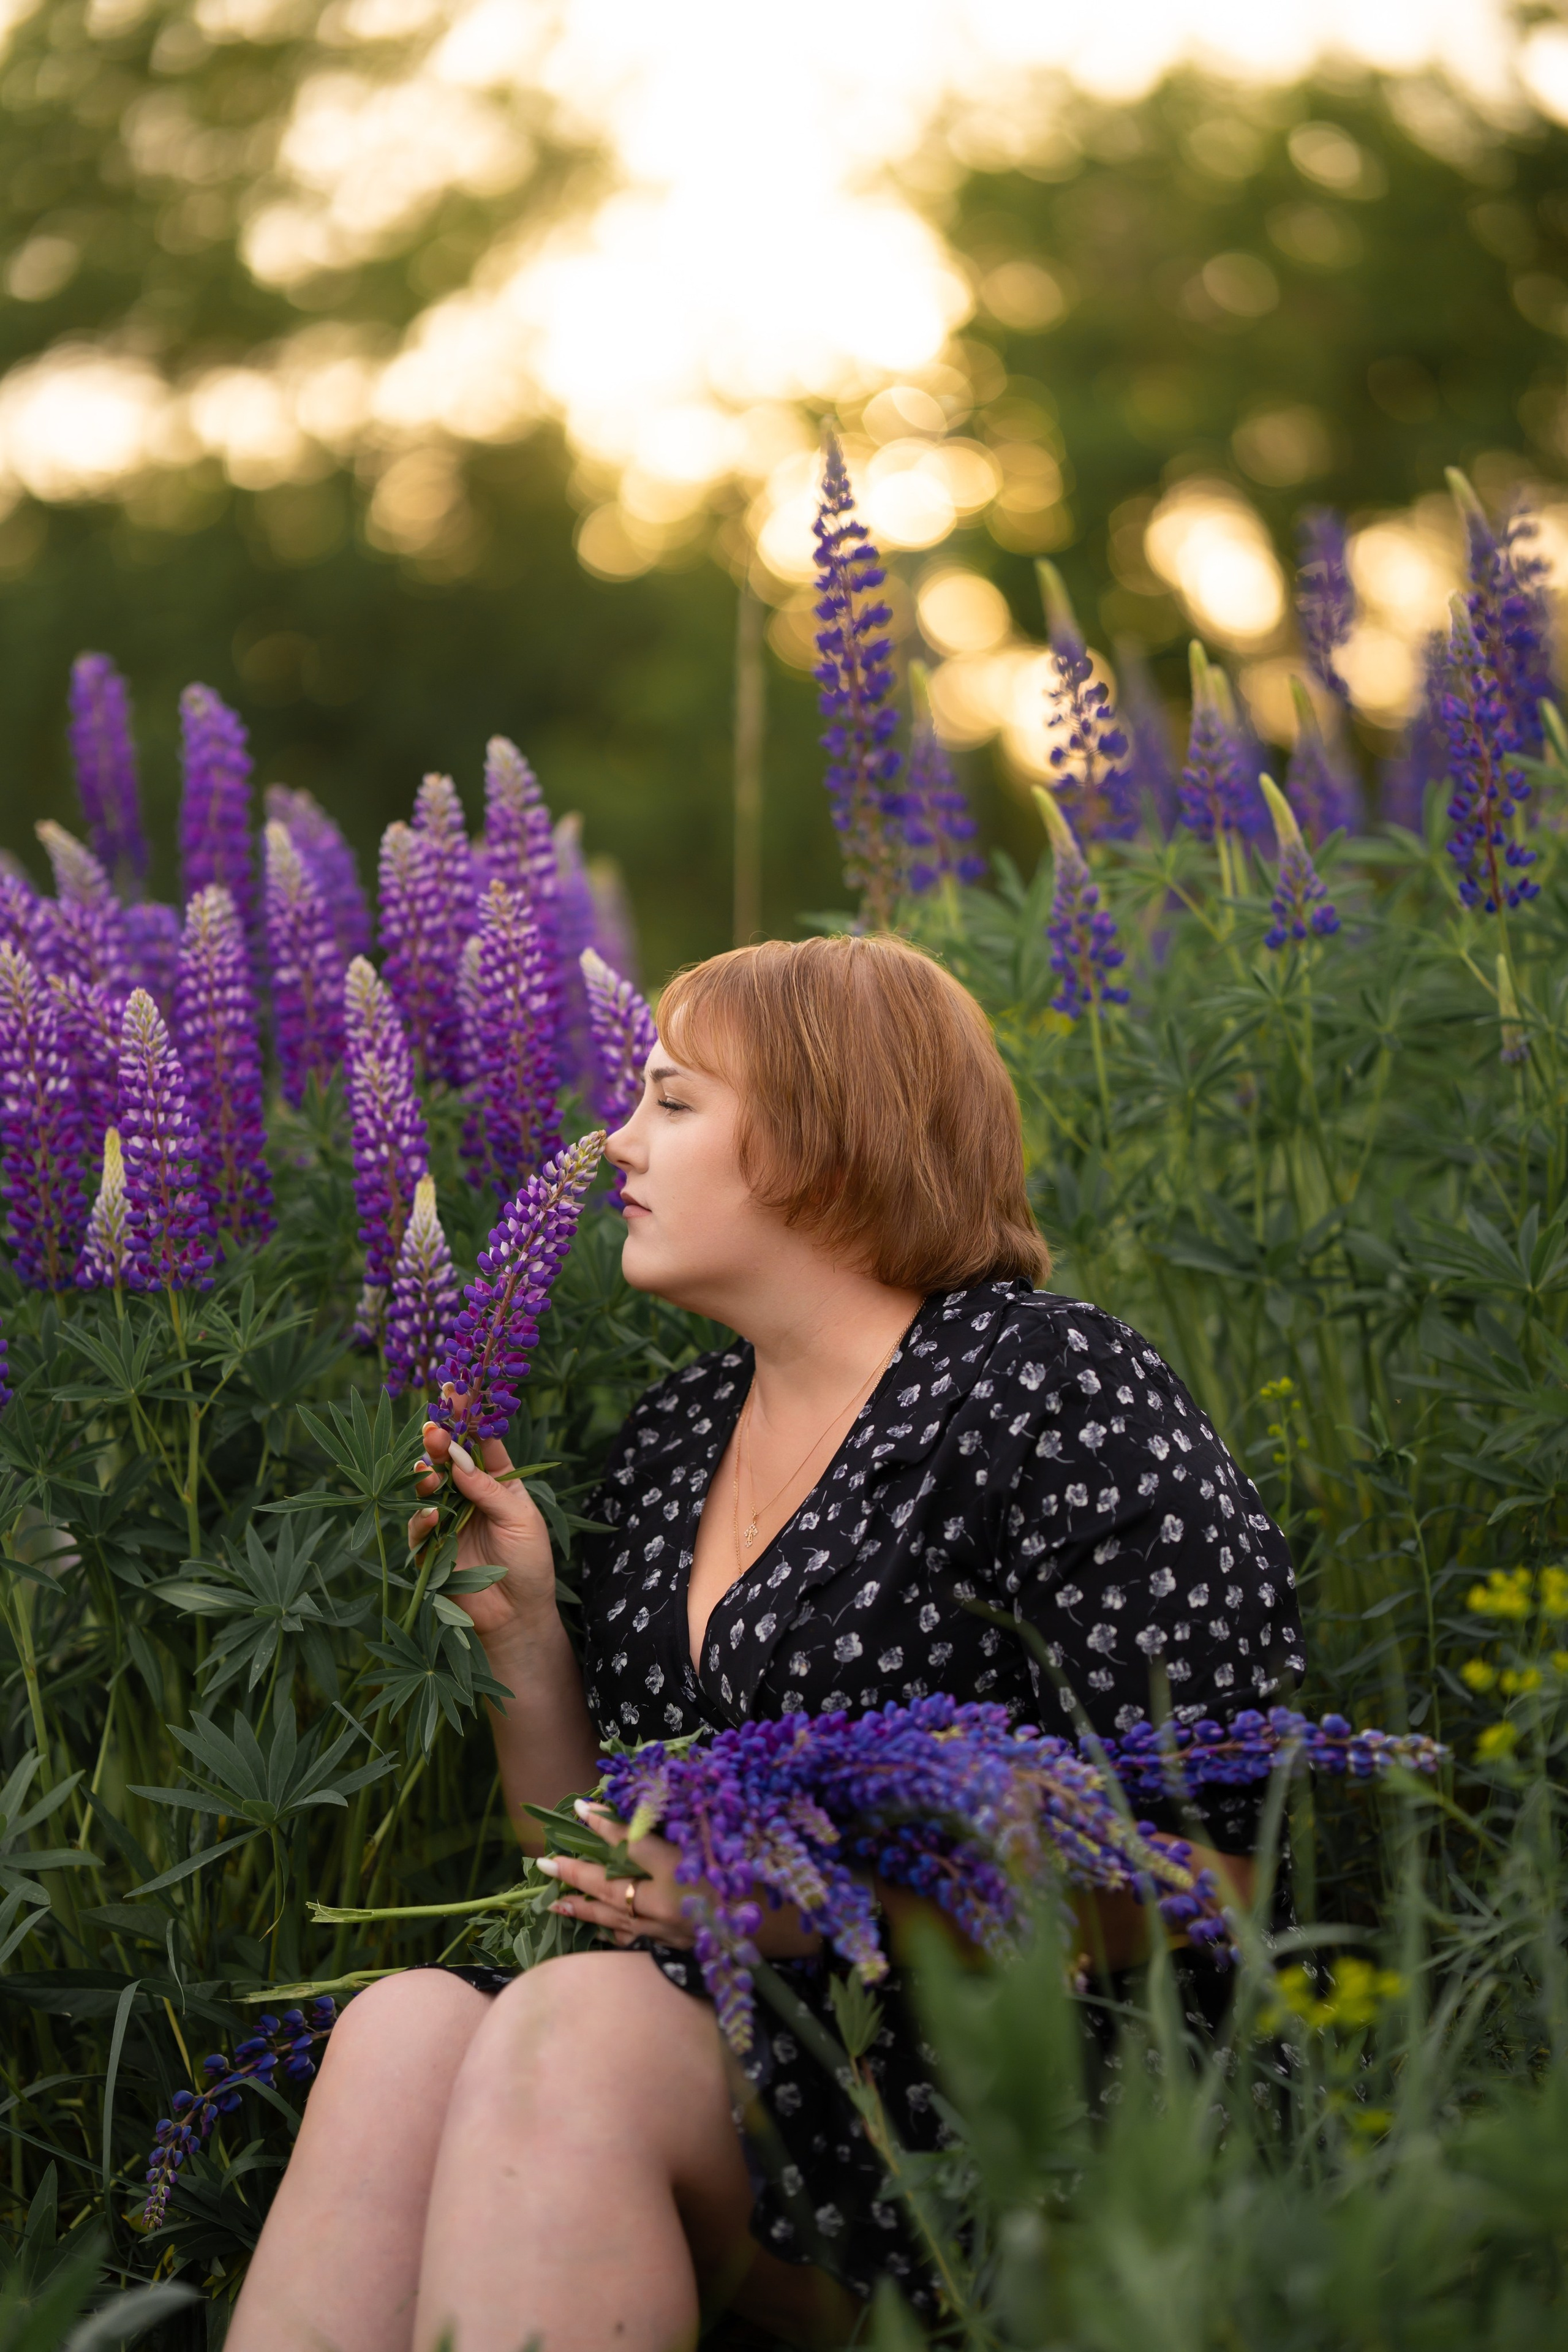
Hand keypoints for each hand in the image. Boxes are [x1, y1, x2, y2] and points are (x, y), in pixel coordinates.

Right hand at [408, 1422, 555, 1647]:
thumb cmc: (529, 1563)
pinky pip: (417, 1528)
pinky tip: (430, 1515)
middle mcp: (467, 1495)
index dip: (468, 1417)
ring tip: (430, 1472)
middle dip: (439, 1443)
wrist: (518, 1615)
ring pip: (426, 1489)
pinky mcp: (430, 1549)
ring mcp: (447, 1520)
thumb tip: (459, 1458)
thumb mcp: (520, 1520)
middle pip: (447, 1460)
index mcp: (496, 1481)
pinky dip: (420, 1519)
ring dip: (425, 1476)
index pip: (480, 1442)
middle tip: (433, 1431)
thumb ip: (489, 1490)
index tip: (455, 1391)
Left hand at [540, 1802, 821, 1957]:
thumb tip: (653, 1809)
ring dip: (580, 1907)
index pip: (632, 1844)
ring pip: (613, 1919)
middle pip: (609, 1887)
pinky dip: (610, 1934)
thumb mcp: (723, 1841)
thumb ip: (688, 1827)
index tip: (581, 1807)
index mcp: (680, 1873)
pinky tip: (595, 1931)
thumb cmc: (759, 1878)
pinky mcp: (672, 1950)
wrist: (785, 1933)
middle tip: (541, 1862)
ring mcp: (666, 1933)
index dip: (605, 1825)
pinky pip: (632, 1942)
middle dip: (574, 1872)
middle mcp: (665, 1906)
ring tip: (552, 1899)